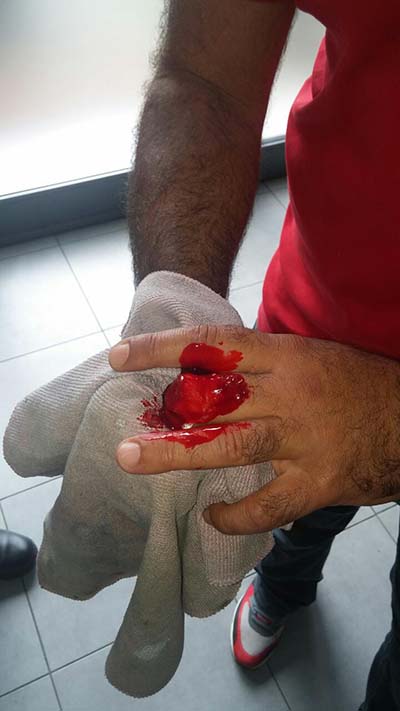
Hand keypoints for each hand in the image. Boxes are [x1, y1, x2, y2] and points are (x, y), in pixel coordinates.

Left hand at [109, 326, 399, 533]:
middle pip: (216, 399)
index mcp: (287, 356)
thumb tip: (202, 369)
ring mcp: (304, 440)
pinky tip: (212, 516)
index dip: (163, 349)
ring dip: (179, 456)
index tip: (120, 356)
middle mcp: (291, 394)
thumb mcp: (310, 357)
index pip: (214, 345)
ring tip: (136, 460)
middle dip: (165, 415)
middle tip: (123, 434)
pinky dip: (236, 516)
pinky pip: (268, 505)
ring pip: (232, 447)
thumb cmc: (357, 385)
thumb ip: (262, 364)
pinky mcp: (318, 482)